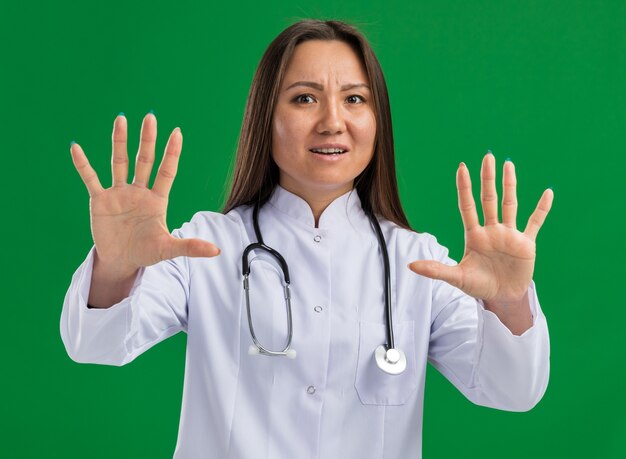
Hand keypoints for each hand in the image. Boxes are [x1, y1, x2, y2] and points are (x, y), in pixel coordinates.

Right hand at [70, 113, 219, 276]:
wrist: (121, 261)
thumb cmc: (146, 252)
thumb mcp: (168, 249)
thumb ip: (190, 247)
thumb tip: (216, 251)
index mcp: (157, 200)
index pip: (167, 171)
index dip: (172, 153)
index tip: (177, 132)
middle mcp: (138, 191)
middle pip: (144, 160)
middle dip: (147, 139)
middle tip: (151, 116)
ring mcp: (119, 193)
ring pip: (120, 162)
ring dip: (120, 141)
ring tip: (121, 118)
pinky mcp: (100, 200)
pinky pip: (91, 179)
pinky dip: (83, 165)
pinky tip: (76, 148)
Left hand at [409, 153, 552, 308]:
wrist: (501, 298)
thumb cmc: (478, 286)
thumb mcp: (456, 278)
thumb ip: (436, 270)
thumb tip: (410, 266)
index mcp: (474, 235)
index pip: (468, 206)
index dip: (465, 187)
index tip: (462, 168)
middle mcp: (491, 230)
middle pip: (489, 199)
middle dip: (487, 178)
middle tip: (487, 156)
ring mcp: (509, 235)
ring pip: (510, 204)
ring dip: (510, 185)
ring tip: (508, 164)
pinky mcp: (526, 244)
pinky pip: (535, 222)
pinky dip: (542, 209)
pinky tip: (548, 193)